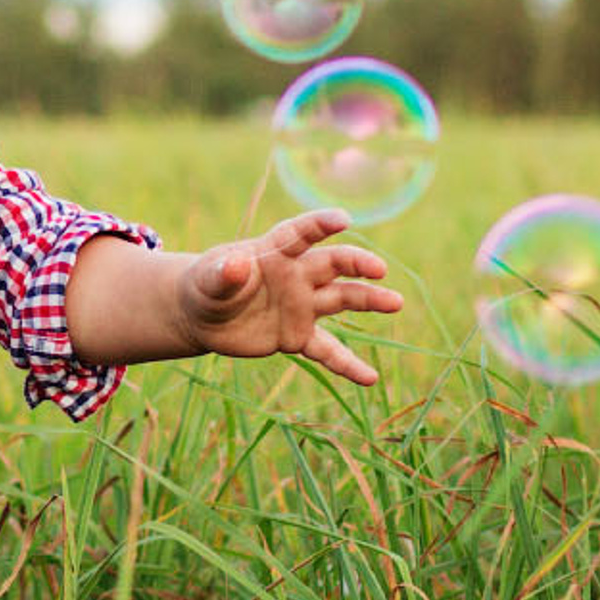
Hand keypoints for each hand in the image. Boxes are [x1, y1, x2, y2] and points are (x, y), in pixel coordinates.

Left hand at [180, 209, 403, 385]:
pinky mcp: (298, 336)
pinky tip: (370, 379)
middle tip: (379, 269)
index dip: (319, 225)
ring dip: (368, 300)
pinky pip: (327, 350)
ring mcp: (302, 306)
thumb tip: (237, 264)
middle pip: (332, 264)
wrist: (204, 317)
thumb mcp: (208, 279)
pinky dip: (347, 364)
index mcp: (274, 252)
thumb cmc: (207, 285)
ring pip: (341, 299)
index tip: (342, 219)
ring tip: (395, 302)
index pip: (299, 234)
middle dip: (356, 264)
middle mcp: (296, 275)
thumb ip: (224, 273)